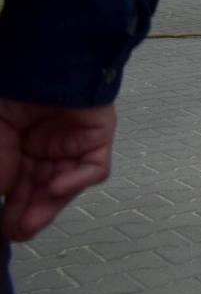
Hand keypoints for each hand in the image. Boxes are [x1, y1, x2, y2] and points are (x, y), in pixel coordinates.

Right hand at [0, 101, 115, 241]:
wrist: (44, 59)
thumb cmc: (14, 92)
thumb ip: (1, 168)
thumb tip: (1, 195)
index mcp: (21, 147)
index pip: (18, 186)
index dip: (10, 208)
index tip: (2, 229)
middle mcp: (47, 149)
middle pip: (40, 190)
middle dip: (27, 212)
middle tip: (15, 233)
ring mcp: (73, 144)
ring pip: (64, 184)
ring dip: (48, 205)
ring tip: (28, 225)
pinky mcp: (97, 138)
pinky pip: (92, 168)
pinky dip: (75, 180)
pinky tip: (54, 186)